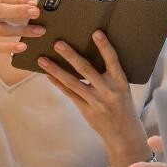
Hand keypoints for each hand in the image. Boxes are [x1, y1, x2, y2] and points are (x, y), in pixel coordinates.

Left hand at [40, 30, 143, 149]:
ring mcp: (96, 101)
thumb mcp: (122, 88)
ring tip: (42, 60)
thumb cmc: (123, 106)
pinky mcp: (86, 110)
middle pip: (86, 70)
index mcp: (120, 82)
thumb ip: (110, 75)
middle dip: (71, 55)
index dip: (104, 47)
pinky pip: (70, 94)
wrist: (124, 133)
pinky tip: (49, 75)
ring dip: (56, 70)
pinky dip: (58, 84)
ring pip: (73, 82)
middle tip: (58, 43)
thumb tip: (90, 56)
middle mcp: (108, 90)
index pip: (112, 60)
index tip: (96, 33)